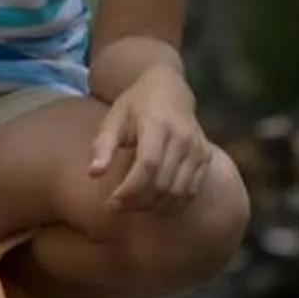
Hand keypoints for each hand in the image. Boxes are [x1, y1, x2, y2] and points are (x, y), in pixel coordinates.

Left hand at [87, 67, 212, 212]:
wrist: (170, 89)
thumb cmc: (136, 105)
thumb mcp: (114, 118)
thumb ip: (104, 145)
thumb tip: (93, 173)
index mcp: (157, 124)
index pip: (148, 166)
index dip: (130, 190)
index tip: (111, 202)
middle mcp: (182, 138)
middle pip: (163, 183)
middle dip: (138, 202)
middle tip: (118, 208)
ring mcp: (197, 149)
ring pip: (178, 192)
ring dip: (154, 207)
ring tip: (134, 206)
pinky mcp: (205, 157)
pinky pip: (191, 191)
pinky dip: (172, 204)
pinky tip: (154, 204)